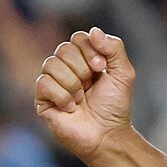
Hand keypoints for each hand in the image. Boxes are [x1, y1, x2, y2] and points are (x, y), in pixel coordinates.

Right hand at [34, 28, 136, 164]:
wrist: (107, 135)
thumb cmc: (114, 107)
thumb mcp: (123, 73)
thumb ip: (114, 47)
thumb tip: (93, 31)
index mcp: (83, 59)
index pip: (77, 38)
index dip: (89, 50)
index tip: (102, 68)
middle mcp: (65, 68)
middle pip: (63, 49)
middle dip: (82, 68)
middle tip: (91, 85)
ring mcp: (52, 83)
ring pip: (51, 64)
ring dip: (72, 83)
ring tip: (81, 99)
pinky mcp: (42, 100)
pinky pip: (43, 83)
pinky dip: (61, 95)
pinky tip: (70, 108)